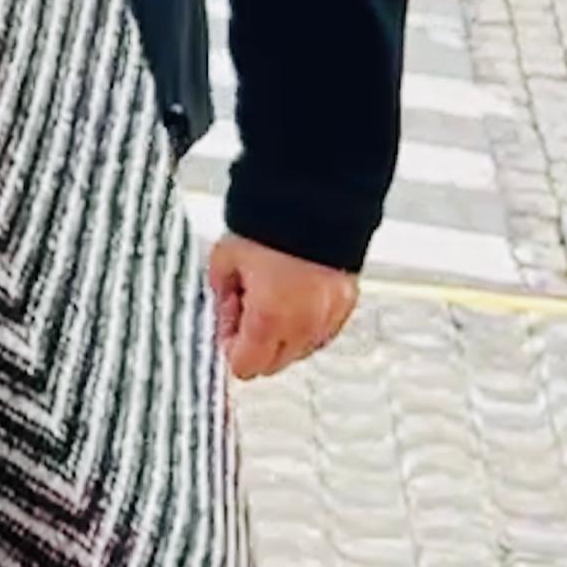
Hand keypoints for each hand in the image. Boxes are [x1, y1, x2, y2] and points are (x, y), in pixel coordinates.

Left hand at [207, 237, 356, 381]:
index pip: (245, 367)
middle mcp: (304, 325)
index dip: (231, 346)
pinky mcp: (347, 303)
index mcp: (270, 320)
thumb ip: (220, 294)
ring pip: (300, 350)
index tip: (229, 321)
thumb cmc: (271, 224)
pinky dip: (307, 322)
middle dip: (256, 343)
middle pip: (274, 364)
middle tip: (248, 305)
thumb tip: (224, 308)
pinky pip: (322, 330)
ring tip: (274, 294)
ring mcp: (329, 316)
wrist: (317, 198)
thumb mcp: (224, 258)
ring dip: (283, 334)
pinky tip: (295, 293)